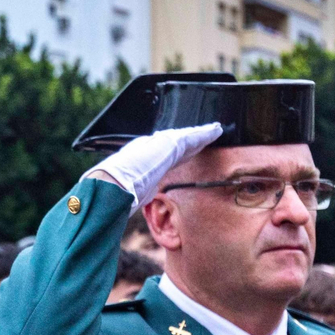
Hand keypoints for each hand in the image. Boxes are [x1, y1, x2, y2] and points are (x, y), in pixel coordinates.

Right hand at [89, 123, 223, 207]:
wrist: (117, 178)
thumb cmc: (117, 188)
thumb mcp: (127, 192)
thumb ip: (135, 194)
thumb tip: (133, 203)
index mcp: (140, 156)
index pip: (160, 153)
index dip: (172, 152)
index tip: (180, 152)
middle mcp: (151, 145)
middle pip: (175, 142)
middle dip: (188, 140)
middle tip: (201, 136)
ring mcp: (161, 142)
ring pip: (186, 137)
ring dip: (200, 134)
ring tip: (213, 130)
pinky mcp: (174, 142)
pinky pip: (194, 136)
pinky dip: (206, 133)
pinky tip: (217, 131)